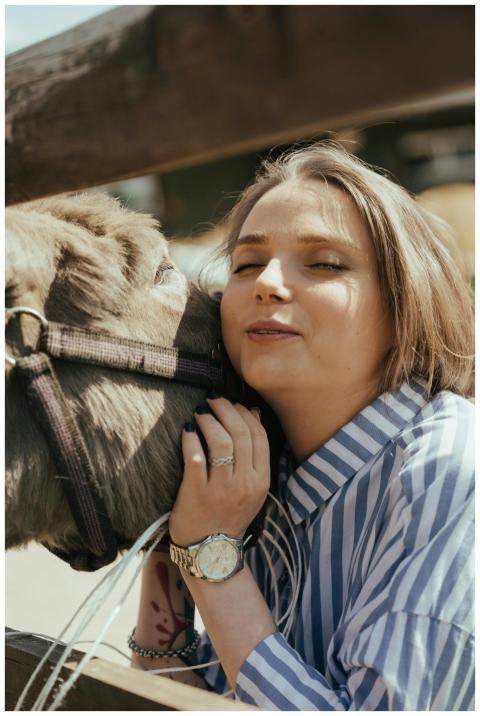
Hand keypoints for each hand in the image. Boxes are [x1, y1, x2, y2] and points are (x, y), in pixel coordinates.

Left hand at [168, 396, 269, 546]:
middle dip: (226, 410)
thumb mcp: (252, 488)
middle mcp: (244, 484)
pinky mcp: (196, 494)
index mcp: (261, 480)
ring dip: (209, 421)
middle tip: (212, 400)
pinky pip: (195, 459)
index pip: (258, 436)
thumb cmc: (230, 515)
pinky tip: (186, 431)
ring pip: (220, 442)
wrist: (211, 552)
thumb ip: (255, 455)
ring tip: (199, 413)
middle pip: (240, 434)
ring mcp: (221, 489)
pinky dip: (190, 440)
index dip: (244, 413)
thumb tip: (253, 413)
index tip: (232, 403)